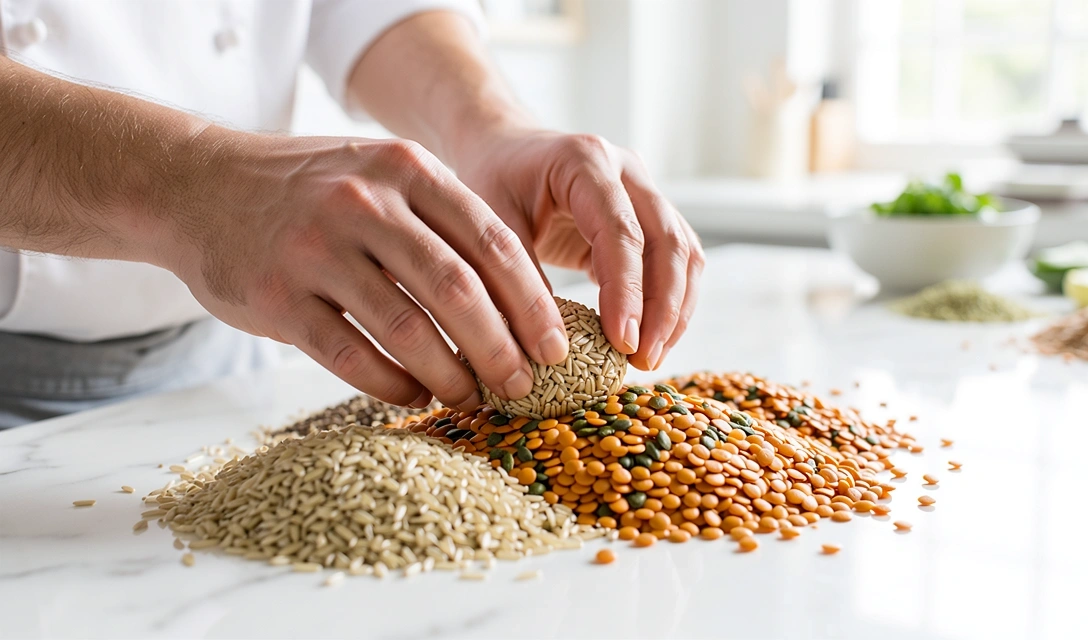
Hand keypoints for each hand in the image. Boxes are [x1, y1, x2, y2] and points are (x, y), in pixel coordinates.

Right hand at [157, 128, 569, 408]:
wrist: (197, 185)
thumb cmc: (311, 190)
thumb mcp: (381, 175)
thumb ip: (443, 222)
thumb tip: (519, 302)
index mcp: (405, 170)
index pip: (492, 242)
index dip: (532, 303)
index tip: (557, 348)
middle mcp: (364, 204)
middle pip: (457, 290)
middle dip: (502, 349)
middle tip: (524, 386)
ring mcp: (316, 250)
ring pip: (407, 330)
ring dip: (450, 376)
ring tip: (471, 399)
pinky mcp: (275, 297)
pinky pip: (349, 356)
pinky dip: (390, 385)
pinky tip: (413, 397)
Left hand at [453, 128, 704, 370]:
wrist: (507, 150)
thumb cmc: (495, 181)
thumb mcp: (492, 222)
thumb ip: (518, 276)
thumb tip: (548, 345)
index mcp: (585, 162)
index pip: (621, 232)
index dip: (627, 291)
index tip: (623, 341)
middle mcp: (628, 171)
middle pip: (668, 242)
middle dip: (662, 308)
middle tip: (643, 360)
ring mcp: (647, 191)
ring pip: (685, 253)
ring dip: (675, 310)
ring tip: (651, 358)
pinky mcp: (652, 217)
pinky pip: (678, 261)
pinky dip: (672, 302)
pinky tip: (653, 338)